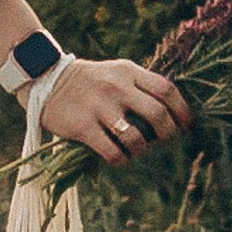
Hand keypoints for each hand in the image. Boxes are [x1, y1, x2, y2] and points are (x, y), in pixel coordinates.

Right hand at [35, 57, 191, 166]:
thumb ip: (140, 85)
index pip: (166, 90)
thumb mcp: (116, 72)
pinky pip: (112, 152)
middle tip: (165, 141)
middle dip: (168, 133)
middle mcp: (117, 87)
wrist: (45, 80)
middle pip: (157, 114)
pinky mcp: (83, 126)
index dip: (182, 111)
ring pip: (135, 137)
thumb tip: (170, 111)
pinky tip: (120, 159)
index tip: (186, 125)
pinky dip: (121, 160)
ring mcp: (99, 107)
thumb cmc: (88, 81)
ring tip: (139, 152)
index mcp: (128, 71)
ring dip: (143, 150)